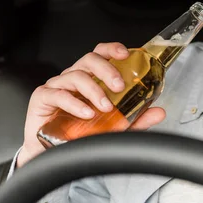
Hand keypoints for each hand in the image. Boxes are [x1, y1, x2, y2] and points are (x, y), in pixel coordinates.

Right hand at [17, 42, 165, 167]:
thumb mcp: (116, 126)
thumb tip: (159, 112)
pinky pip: (58, 94)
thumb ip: (137, 118)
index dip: (112, 49)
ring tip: (105, 107)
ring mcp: (57, 85)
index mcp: (90, 77)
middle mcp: (73, 77)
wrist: (53, 153)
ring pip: (75, 75)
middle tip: (120, 86)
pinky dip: (74, 103)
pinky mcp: (42, 98)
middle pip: (88, 60)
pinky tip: (86, 114)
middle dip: (106, 70)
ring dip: (93, 90)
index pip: (100, 53)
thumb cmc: (81, 133)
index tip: (125, 54)